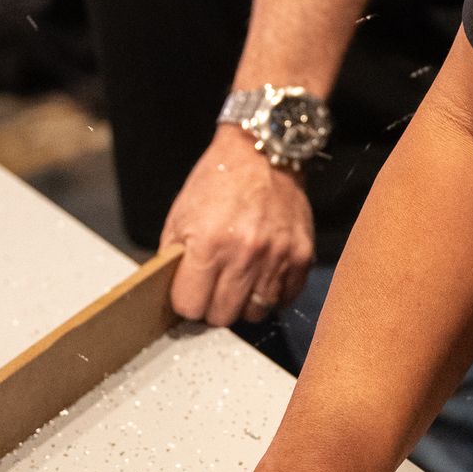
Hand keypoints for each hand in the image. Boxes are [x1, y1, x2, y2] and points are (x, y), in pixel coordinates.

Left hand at [160, 125, 315, 326]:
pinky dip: (272, 294)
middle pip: (222, 316)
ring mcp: (277, 258)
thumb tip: (171, 294)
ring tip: (239, 281)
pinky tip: (262, 276)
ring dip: (244, 303)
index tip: (189, 292)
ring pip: (255, 313)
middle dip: (213, 307)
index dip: (186, 301)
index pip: (190, 306)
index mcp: (207, 244)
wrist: (263, 154)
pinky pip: (285, 299)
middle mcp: (244, 255)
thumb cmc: (217, 182)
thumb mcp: (180, 215)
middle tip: (213, 288)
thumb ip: (173, 259)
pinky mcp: (301, 256)